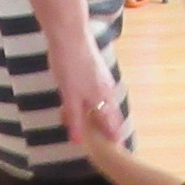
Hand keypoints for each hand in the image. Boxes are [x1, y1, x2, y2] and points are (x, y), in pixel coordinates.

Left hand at [48, 33, 126, 158]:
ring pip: (103, 102)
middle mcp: (108, 90)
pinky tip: (83, 101)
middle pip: (110, 114)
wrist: (70, 33)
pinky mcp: (96, 69)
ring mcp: (103, 78)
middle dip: (106, 128)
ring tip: (89, 124)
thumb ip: (75, 119)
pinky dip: (92, 101)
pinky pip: (97, 92)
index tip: (115, 151)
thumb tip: (79, 141)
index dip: (113, 139)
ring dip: (97, 115)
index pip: (113, 125)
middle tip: (101, 141)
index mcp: (103, 99)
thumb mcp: (69, 96)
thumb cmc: (69, 65)